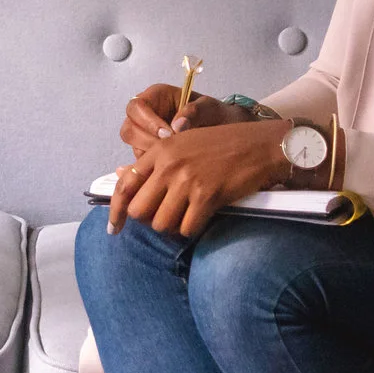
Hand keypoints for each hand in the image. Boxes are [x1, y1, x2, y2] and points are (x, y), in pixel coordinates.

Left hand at [107, 119, 289, 236]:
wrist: (260, 145)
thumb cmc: (221, 145)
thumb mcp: (181, 143)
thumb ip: (151, 161)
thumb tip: (120, 174)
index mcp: (159, 151)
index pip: (125, 185)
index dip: (116, 212)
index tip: (114, 229)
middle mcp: (169, 165)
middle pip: (139, 210)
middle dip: (149, 219)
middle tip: (165, 216)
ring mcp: (187, 180)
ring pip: (161, 224)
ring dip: (171, 226)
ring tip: (185, 215)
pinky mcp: (207, 196)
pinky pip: (186, 228)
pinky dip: (191, 229)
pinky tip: (200, 218)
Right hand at [119, 85, 246, 156]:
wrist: (223, 131)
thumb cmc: (215, 115)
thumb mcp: (210, 108)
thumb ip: (195, 111)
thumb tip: (177, 126)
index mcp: (157, 96)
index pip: (137, 106)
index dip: (148, 122)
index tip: (168, 134)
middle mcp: (146, 114)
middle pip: (129, 129)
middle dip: (147, 142)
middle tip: (170, 150)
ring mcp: (145, 134)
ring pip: (133, 147)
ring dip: (150, 156)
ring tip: (174, 159)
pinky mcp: (148, 151)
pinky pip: (142, 162)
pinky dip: (153, 167)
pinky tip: (171, 168)